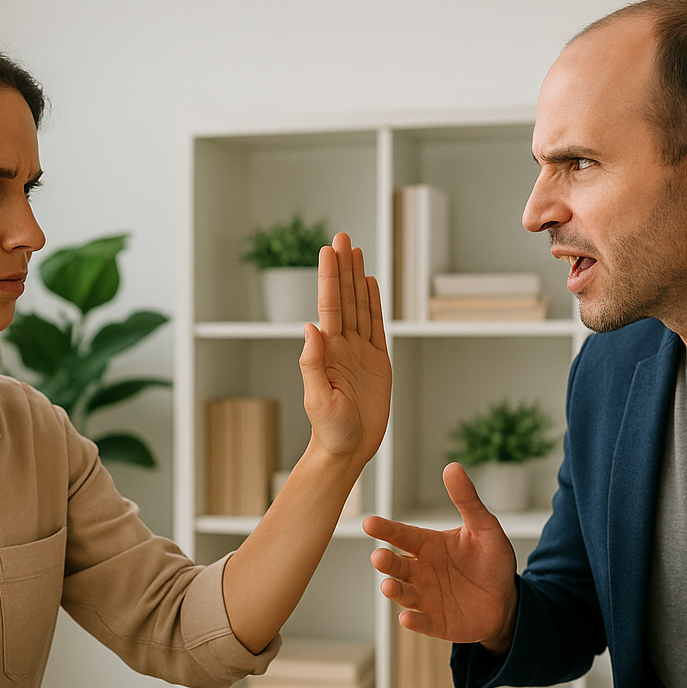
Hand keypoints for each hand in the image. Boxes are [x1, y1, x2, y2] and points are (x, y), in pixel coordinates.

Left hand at [298, 232, 390, 468]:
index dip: (330, 278)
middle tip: (342, 237)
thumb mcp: (318, 400)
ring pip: (360, 307)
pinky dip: (374, 304)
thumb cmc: (329, 431)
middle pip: (345, 298)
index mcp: (328, 352)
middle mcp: (343, 346)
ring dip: (358, 278)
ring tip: (355, 251)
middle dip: (343, 267)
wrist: (347, 450)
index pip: (330, 306)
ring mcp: (360, 352)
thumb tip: (309, 328)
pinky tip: (371, 285)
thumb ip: (312, 364)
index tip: (328, 250)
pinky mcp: (377, 363)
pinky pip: (377, 327)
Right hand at [363, 462, 517, 647]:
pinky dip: (414, 622)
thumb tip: (452, 466)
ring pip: (404, 594)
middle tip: (379, 557)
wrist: (506, 600)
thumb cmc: (490, 561)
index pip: (402, 535)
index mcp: (428, 545)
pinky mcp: (436, 622)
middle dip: (386, 562)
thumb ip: (467, 500)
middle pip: (397, 565)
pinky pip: (422, 622)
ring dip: (394, 591)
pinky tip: (407, 619)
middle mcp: (420, 571)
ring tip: (388, 586)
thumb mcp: (484, 528)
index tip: (370, 523)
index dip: (386, 529)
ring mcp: (426, 598)